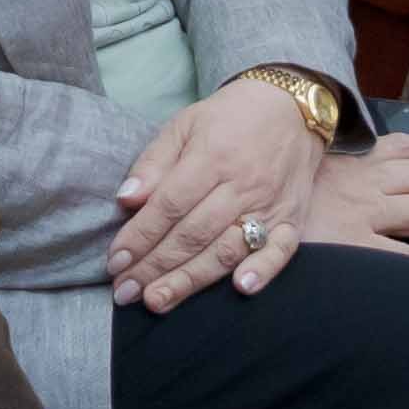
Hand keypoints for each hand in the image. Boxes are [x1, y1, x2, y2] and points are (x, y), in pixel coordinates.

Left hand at [112, 74, 339, 310]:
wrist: (292, 107)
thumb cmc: (230, 117)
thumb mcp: (184, 125)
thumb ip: (154, 163)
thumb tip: (126, 200)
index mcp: (211, 157)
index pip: (169, 205)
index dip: (140, 236)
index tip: (115, 261)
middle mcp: (241, 185)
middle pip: (193, 234)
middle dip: (155, 267)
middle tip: (125, 292)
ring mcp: (270, 205)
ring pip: (227, 250)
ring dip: (191, 280)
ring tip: (158, 301)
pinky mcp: (293, 219)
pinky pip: (281, 250)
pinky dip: (262, 271)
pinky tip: (240, 289)